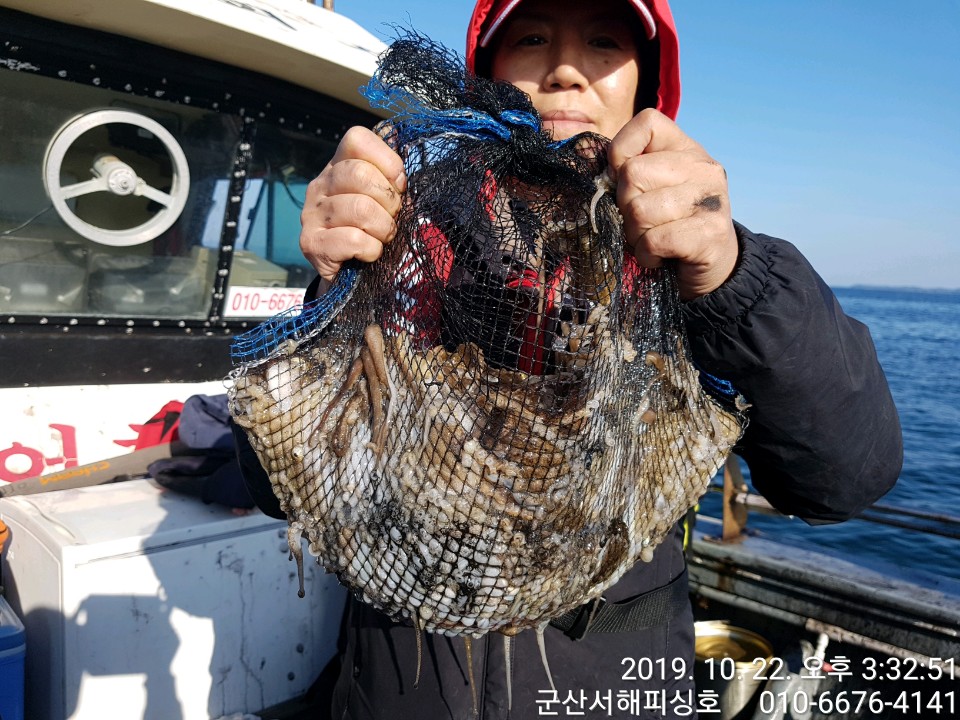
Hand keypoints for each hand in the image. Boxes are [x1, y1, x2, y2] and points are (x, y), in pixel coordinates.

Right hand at [300, 126, 406, 281]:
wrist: (352, 276)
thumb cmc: (375, 232)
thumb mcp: (388, 202)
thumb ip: (393, 179)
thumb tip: (398, 155)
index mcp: (339, 166)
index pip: (357, 139)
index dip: (387, 160)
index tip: (399, 185)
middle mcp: (320, 184)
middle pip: (361, 174)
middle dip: (390, 200)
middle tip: (392, 217)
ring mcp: (311, 213)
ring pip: (360, 209)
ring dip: (384, 229)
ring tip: (382, 237)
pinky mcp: (311, 243)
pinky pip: (353, 239)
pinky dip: (372, 250)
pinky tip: (369, 253)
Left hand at [606, 109, 738, 299]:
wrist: (711, 268)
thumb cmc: (668, 226)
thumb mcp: (649, 189)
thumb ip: (625, 170)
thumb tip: (585, 157)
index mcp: (686, 149)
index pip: (646, 123)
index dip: (621, 152)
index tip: (625, 182)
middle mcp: (703, 168)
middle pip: (632, 173)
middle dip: (624, 207)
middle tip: (641, 222)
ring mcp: (710, 199)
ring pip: (639, 211)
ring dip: (635, 235)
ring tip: (651, 239)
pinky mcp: (710, 234)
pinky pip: (654, 240)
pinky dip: (647, 255)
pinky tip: (660, 256)